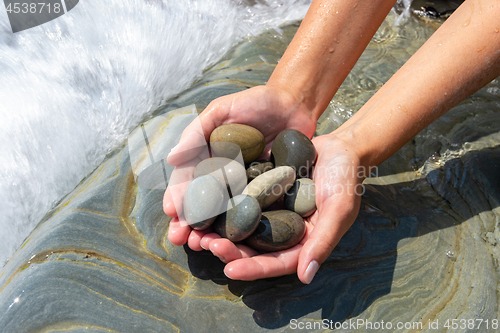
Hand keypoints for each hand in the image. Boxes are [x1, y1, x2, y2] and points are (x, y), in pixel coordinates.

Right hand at [163, 85, 316, 250]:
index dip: (178, 196)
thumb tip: (171, 159)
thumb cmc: (256, 102)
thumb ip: (197, 132)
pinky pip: (252, 212)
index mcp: (207, 157)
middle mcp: (222, 175)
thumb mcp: (222, 110)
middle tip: (178, 238)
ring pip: (223, 213)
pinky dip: (241, 227)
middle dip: (188, 222)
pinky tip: (232, 240)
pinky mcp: (266, 192)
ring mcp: (244, 186)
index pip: (188, 180)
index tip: (170, 211)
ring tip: (199, 245)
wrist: (295, 104)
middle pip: (202, 203)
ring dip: (209, 230)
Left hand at [198, 134, 363, 283]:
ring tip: (197, 229)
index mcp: (302, 242)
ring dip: (219, 230)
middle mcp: (282, 231)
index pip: (276, 262)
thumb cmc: (346, 179)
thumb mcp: (338, 209)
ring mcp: (270, 211)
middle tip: (205, 244)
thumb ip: (323, 242)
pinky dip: (223, 204)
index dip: (254, 268)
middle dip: (228, 249)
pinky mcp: (260, 192)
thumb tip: (305, 277)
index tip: (230, 270)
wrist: (340, 147)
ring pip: (241, 227)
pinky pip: (239, 201)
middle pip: (252, 248)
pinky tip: (205, 202)